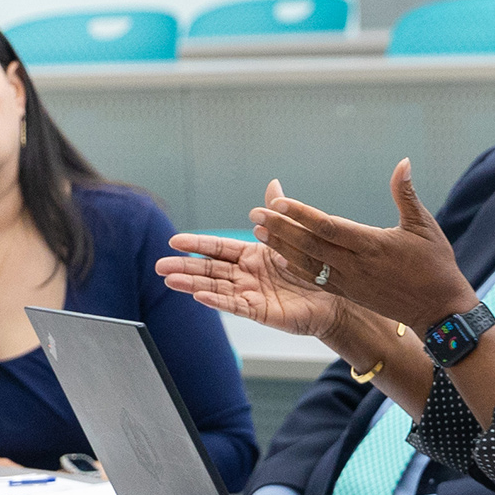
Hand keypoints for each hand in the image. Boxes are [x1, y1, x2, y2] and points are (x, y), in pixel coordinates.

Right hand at [158, 187, 346, 338]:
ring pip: (216, 288)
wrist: (335, 297)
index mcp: (251, 255)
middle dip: (184, 267)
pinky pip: (235, 305)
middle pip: (210, 269)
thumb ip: (277, 215)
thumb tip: (273, 183)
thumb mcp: (294, 236)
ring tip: (169, 280)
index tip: (174, 241)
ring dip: (192, 284)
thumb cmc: (314, 269)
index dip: (197, 245)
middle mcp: (247, 275)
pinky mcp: (260, 311)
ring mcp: (251, 294)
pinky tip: (198, 296)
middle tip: (159, 265)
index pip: (218, 249)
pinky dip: (217, 300)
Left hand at [250, 161, 475, 331]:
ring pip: (308, 263)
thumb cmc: (436, 265)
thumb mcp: (425, 226)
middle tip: (255, 214)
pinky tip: (281, 258)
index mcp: (373, 245)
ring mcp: (351, 282)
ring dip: (282, 247)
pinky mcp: (350, 294)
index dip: (301, 215)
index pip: (328, 227)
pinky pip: (318, 280)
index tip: (278, 202)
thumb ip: (406, 194)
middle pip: (310, 244)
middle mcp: (356, 265)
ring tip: (259, 233)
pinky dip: (298, 268)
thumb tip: (403, 162)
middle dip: (281, 229)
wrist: (440, 310)